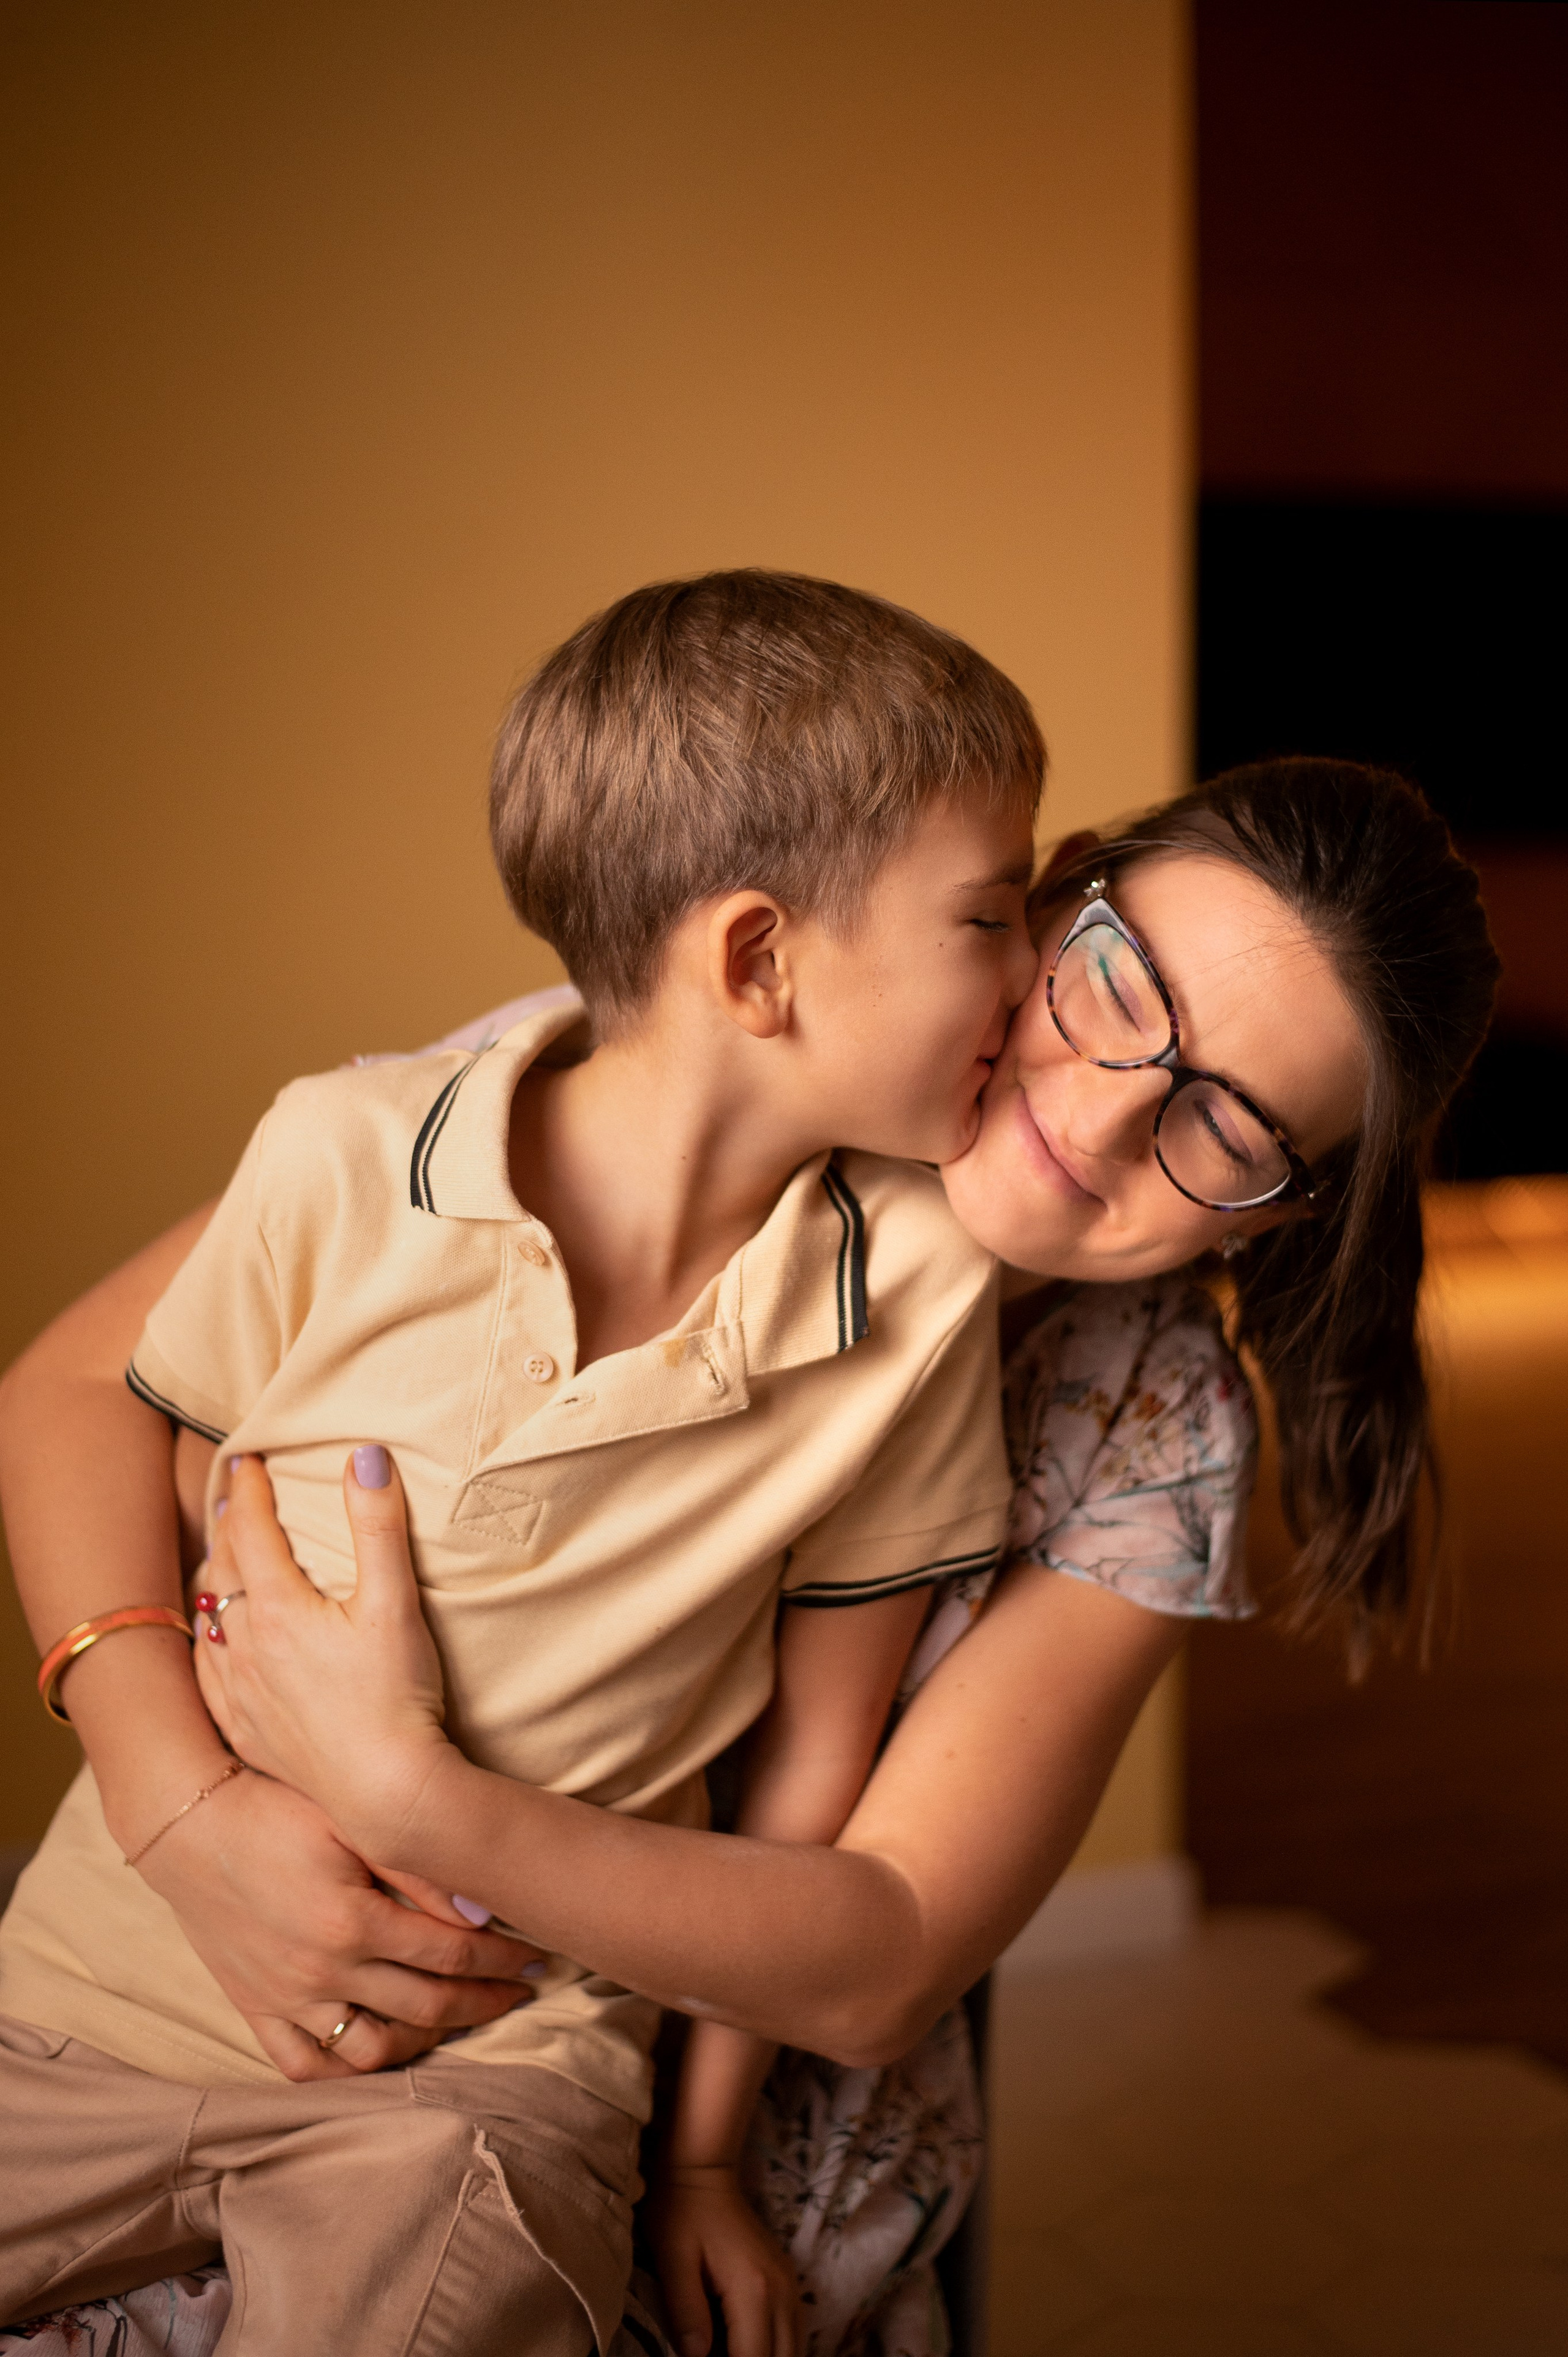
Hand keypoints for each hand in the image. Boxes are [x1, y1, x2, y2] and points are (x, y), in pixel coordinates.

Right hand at [134, 1764, 543, 2079]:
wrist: (189, 1825)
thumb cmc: (276, 1808)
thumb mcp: (351, 1821)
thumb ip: (419, 1868)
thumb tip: (484, 1912)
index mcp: (353, 1923)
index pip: (452, 1954)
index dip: (503, 1959)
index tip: (535, 1956)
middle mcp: (322, 1972)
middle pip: (427, 2007)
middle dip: (484, 2002)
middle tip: (520, 1993)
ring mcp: (286, 1999)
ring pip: (373, 2050)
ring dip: (427, 2043)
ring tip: (460, 2019)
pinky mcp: (255, 2008)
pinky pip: (306, 2065)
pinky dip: (347, 2070)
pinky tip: (382, 2051)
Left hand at [194, 1448, 450, 1850]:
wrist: (384, 1791)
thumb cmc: (396, 1696)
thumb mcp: (395, 1601)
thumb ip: (378, 1525)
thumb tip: (367, 1454)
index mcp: (279, 1608)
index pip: (252, 1532)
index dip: (251, 1490)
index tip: (250, 1459)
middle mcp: (247, 1648)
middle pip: (223, 1572)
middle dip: (228, 1529)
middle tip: (234, 1499)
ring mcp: (242, 1694)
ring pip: (210, 1624)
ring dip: (214, 1583)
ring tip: (221, 1560)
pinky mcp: (248, 1733)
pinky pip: (208, 1677)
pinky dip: (208, 1645)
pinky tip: (214, 1644)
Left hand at [649, 2163, 800, 2356]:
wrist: (703, 2171)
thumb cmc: (680, 2214)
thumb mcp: (672, 2262)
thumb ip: (685, 2313)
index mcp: (753, 2291)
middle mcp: (781, 2292)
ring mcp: (789, 2285)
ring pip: (794, 2350)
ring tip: (734, 2353)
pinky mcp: (787, 2281)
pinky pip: (793, 2332)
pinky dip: (776, 2350)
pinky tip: (751, 2349)